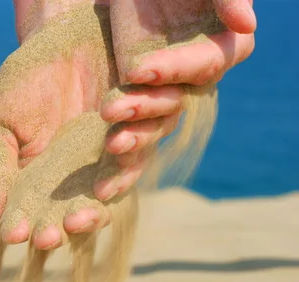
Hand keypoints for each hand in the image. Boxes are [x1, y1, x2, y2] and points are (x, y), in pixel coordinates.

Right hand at [0, 4, 114, 245]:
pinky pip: (137, 155)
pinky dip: (127, 160)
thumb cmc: (25, 82)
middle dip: (63, 227)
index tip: (15, 234)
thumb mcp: (0, 126)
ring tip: (82, 214)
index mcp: (37, 181)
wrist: (65, 37)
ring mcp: (106, 162)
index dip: (23, 226)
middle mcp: (75, 180)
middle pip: (71, 216)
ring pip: (106, 196)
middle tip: (55, 234)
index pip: (29, 214)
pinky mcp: (137, 137)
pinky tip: (112, 155)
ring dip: (95, 209)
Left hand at [93, 0, 255, 199]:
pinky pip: (132, 137)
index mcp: (216, 50)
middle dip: (143, 109)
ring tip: (111, 145)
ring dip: (133, 138)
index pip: (200, 66)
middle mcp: (190, 81)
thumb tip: (246, 24)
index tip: (138, 70)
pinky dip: (121, 162)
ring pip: (154, 126)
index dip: (173, 70)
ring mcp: (161, 97)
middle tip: (111, 112)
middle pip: (173, 104)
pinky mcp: (135, 106)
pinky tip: (105, 187)